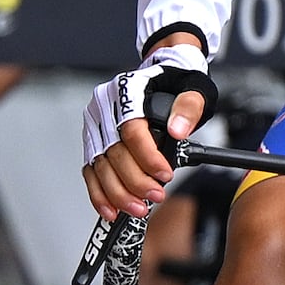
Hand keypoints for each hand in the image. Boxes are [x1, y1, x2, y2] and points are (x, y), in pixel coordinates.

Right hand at [81, 38, 210, 216]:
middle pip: (113, 152)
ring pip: (99, 166)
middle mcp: (104, 107)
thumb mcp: (193, 89)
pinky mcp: (93, 141)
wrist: (164, 75)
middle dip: (134, 181)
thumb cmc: (176, 82)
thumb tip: (178, 129)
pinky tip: (111, 209)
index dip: (148, 156)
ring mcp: (95, 125)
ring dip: (117, 192)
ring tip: (137, 208)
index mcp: (126, 91)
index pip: (132, 130)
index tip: (165, 174)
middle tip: (155, 196)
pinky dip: (99, 193)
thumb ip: (188, 107)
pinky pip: (91, 171)